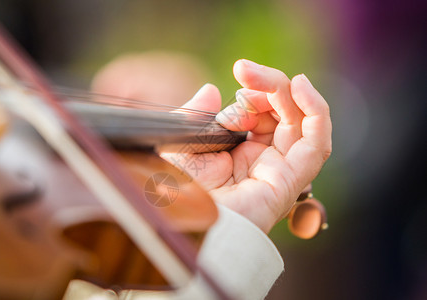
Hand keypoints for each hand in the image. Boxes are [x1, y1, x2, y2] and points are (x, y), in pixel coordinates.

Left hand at [162, 59, 331, 232]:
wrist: (184, 224)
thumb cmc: (177, 192)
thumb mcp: (181, 143)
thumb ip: (196, 116)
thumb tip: (210, 90)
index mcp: (239, 153)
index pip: (261, 114)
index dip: (252, 94)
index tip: (235, 83)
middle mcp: (262, 160)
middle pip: (284, 114)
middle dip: (269, 85)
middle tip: (244, 71)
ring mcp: (279, 169)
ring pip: (303, 123)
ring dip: (291, 93)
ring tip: (268, 76)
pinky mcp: (290, 179)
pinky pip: (316, 143)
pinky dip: (316, 112)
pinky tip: (301, 86)